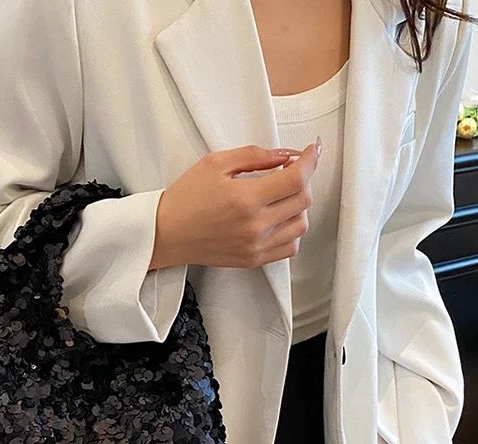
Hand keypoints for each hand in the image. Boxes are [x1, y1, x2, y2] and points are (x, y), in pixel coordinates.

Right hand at [150, 142, 319, 269]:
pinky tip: (278, 218)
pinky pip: (290, 247)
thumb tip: (286, 154)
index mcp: (245, 199)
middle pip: (303, 200)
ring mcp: (256, 246)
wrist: (166, 234)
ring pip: (301, 225)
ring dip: (299, 206)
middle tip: (290, 169)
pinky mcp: (254, 260)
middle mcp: (255, 227)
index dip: (310, 160)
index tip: (312, 150)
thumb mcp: (215, 163)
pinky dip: (292, 230)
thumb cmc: (185, 198)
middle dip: (303, 178)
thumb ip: (254, 155)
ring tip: (282, 194)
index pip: (296, 179)